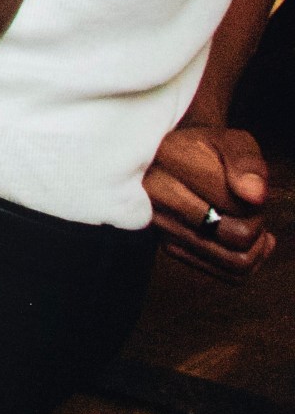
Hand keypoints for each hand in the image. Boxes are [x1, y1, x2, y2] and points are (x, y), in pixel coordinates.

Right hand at [143, 124, 274, 279]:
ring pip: (233, 261)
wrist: (169, 160)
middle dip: (255, 222)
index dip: (256, 200)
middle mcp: (157, 194)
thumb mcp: (231, 140)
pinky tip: (241, 241)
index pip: (236, 205)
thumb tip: (255, 196)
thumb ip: (247, 162)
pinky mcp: (168, 245)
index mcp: (172, 160)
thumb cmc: (206, 149)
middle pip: (238, 235)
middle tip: (247, 205)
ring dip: (251, 245)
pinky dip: (242, 260)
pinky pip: (223, 273)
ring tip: (244, 222)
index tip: (247, 187)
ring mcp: (161, 224)